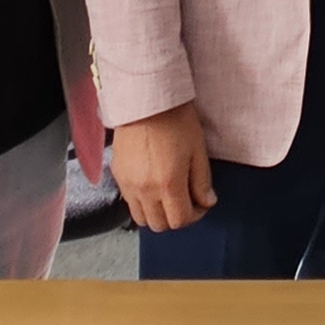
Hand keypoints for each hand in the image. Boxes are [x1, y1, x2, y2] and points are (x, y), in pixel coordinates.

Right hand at [111, 102, 217, 232]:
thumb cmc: (176, 120)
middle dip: (176, 217)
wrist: (146, 98)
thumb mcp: (198, 150)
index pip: (181, 220)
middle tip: (186, 200)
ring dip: (157, 214)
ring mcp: (128, 184)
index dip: (195, 216)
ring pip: (141, 219)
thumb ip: (202, 181)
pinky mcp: (117, 175)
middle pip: (160, 225)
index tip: (201, 202)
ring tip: (168, 196)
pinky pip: (129, 202)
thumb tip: (207, 202)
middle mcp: (145, 190)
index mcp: (169, 184)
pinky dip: (142, 202)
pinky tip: (152, 185)